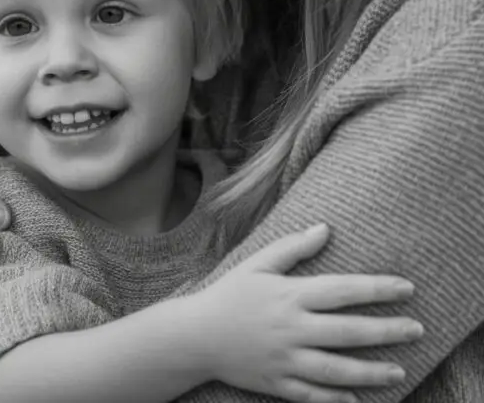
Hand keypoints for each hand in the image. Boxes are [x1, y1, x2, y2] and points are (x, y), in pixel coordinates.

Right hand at [185, 224, 423, 402]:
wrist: (196, 335)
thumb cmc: (230, 294)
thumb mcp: (257, 264)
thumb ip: (292, 248)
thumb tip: (325, 229)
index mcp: (288, 296)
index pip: (341, 290)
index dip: (376, 288)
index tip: (406, 287)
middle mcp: (291, 329)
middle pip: (348, 331)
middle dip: (387, 330)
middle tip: (416, 328)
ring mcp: (285, 360)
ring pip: (338, 369)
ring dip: (372, 370)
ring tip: (399, 369)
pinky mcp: (278, 384)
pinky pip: (314, 395)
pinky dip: (338, 399)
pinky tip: (360, 398)